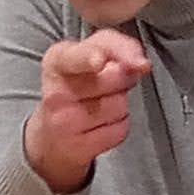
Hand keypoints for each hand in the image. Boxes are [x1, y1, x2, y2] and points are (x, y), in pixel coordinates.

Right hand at [25, 33, 147, 193]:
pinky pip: (120, 130)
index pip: (77, 56)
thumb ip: (115, 46)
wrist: (52, 136)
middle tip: (108, 82)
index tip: (99, 61)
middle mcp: (56, 92)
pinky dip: (119, 126)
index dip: (91, 57)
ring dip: (120, 103)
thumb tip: (141, 64)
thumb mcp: (87, 54)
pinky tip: (101, 124)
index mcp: (56, 61)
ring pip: (121, 104)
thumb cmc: (76, 87)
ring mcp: (65, 122)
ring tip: (100, 104)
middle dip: (124, 77)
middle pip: (115, 77)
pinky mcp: (79, 147)